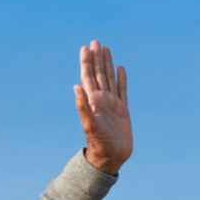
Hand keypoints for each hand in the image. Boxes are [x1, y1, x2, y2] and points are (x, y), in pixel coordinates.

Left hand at [73, 40, 132, 173]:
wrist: (111, 156)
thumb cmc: (98, 143)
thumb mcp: (89, 124)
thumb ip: (82, 106)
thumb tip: (75, 86)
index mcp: (92, 101)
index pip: (88, 76)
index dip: (86, 62)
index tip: (85, 47)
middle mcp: (101, 100)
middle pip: (98, 73)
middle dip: (96, 58)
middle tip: (95, 42)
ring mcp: (112, 104)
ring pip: (110, 78)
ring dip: (108, 64)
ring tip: (106, 49)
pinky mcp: (123, 110)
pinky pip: (122, 90)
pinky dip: (122, 79)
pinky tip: (121, 69)